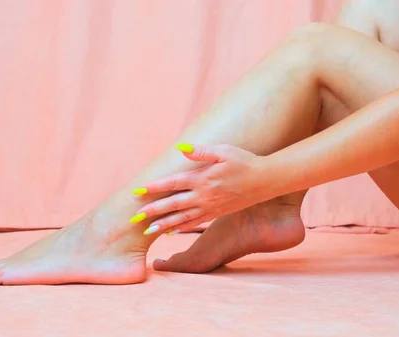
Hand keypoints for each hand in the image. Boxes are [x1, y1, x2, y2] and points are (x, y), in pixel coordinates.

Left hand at [131, 143, 269, 234]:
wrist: (265, 181)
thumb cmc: (244, 162)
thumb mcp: (224, 151)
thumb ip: (201, 151)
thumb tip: (181, 148)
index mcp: (203, 179)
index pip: (173, 184)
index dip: (154, 188)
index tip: (137, 192)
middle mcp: (204, 195)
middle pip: (173, 204)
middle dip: (152, 211)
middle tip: (134, 218)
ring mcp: (210, 207)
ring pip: (182, 218)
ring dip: (163, 224)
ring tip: (148, 231)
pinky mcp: (216, 213)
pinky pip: (195, 222)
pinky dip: (181, 227)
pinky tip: (171, 231)